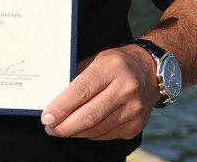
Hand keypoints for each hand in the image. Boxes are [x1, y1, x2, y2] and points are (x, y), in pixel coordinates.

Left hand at [40, 46, 156, 139]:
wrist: (150, 70)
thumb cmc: (115, 63)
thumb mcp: (96, 60)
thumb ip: (77, 78)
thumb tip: (53, 99)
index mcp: (111, 68)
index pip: (81, 91)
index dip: (61, 107)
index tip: (47, 117)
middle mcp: (126, 89)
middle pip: (89, 115)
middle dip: (65, 126)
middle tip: (50, 128)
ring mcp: (134, 110)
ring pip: (97, 129)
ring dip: (75, 133)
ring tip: (61, 129)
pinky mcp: (137, 125)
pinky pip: (106, 135)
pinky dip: (90, 134)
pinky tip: (81, 129)